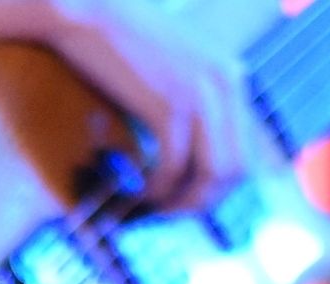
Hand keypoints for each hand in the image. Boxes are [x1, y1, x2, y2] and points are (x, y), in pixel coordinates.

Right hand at [45, 0, 260, 207]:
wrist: (87, 11)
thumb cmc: (119, 45)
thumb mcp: (172, 73)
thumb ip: (191, 106)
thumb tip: (190, 161)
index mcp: (232, 78)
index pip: (242, 157)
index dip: (212, 192)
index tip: (179, 204)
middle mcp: (227, 83)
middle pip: (234, 173)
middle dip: (199, 205)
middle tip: (164, 216)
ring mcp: (201, 93)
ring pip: (209, 176)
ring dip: (179, 204)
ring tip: (148, 210)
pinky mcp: (171, 103)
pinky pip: (173, 168)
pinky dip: (154, 190)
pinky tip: (134, 194)